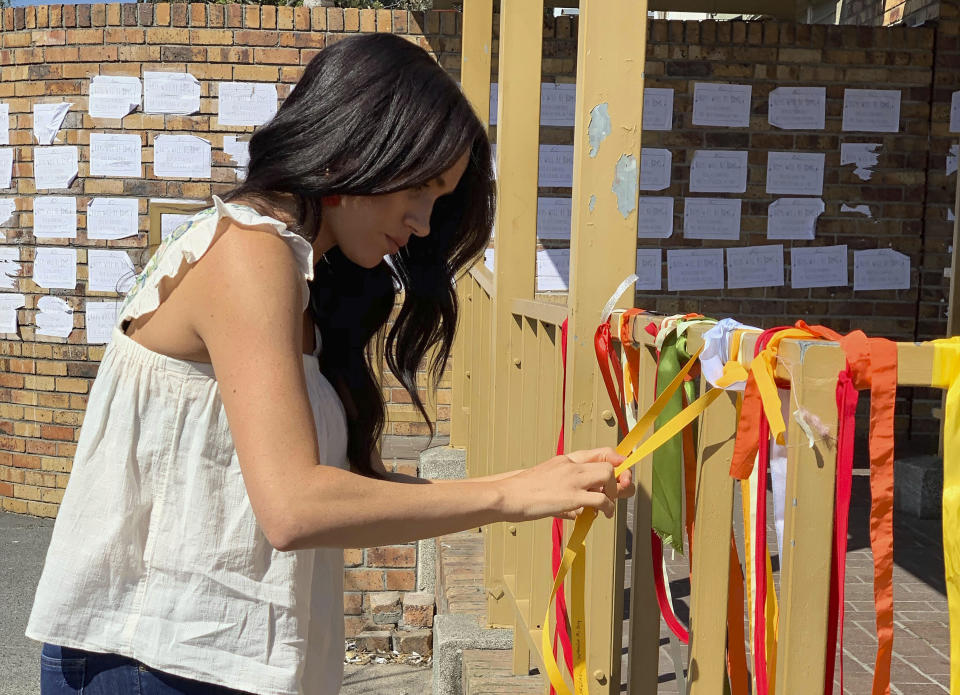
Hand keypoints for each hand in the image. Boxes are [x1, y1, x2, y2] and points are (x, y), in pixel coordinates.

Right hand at [497, 447, 633, 521]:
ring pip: (608, 476)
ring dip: (614, 492)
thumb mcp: (546, 481)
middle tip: (618, 492)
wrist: (507, 495)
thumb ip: (566, 490)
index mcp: (565, 460)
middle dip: (620, 478)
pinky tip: (603, 515)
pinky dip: (608, 508)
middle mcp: (571, 465)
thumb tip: (580, 512)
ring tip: (607, 506)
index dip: (616, 460)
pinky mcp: (571, 496)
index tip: (621, 471)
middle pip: (608, 463)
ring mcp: (572, 479)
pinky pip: (601, 500)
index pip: (599, 452)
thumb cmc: (523, 492)